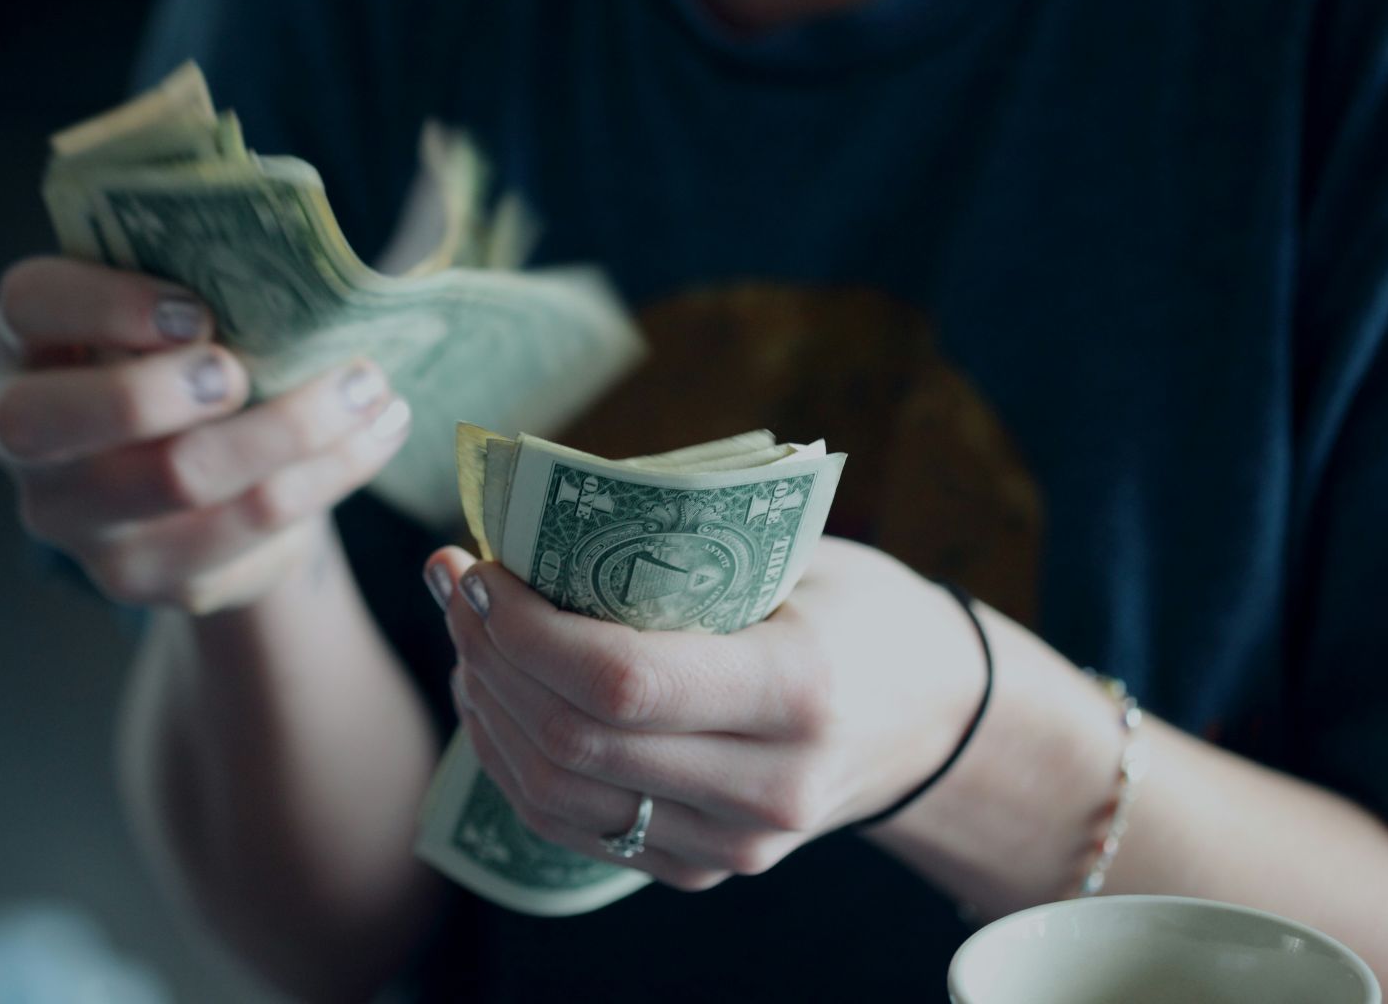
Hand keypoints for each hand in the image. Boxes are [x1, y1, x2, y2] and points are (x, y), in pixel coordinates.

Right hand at [0, 257, 411, 612]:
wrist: (211, 480)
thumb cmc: (192, 360)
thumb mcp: (179, 310)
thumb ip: (203, 278)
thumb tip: (302, 259)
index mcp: (28, 343)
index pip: (27, 306)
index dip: (103, 304)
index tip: (197, 310)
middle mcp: (25, 438)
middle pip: (58, 421)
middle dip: (160, 390)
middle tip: (243, 371)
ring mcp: (78, 521)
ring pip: (178, 479)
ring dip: (291, 427)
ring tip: (369, 387)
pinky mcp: (147, 577)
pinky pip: (247, 530)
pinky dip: (327, 475)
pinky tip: (375, 434)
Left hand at [424, 537, 984, 890]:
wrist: (932, 718)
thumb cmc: (856, 610)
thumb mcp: (795, 556)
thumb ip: (679, 549)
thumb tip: (530, 519)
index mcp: (799, 690)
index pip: (621, 681)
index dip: (524, 629)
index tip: (479, 567)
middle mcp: (768, 787)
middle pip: (574, 741)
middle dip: (489, 656)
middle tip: (455, 585)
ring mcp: (735, 844)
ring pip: (556, 795)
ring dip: (487, 708)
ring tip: (466, 635)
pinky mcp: (703, 869)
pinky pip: (572, 827)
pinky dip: (513, 760)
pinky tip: (495, 695)